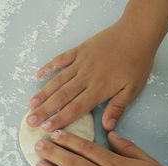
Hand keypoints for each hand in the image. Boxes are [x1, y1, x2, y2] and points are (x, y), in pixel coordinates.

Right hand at [27, 19, 154, 131]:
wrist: (136, 34)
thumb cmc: (137, 63)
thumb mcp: (132, 89)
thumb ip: (118, 107)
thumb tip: (107, 127)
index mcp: (98, 89)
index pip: (75, 108)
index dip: (60, 119)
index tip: (46, 129)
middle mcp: (85, 77)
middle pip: (62, 97)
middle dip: (45, 110)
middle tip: (30, 120)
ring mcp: (80, 62)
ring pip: (57, 80)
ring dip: (43, 93)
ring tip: (30, 104)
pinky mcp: (79, 51)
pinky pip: (60, 60)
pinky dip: (48, 67)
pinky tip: (38, 75)